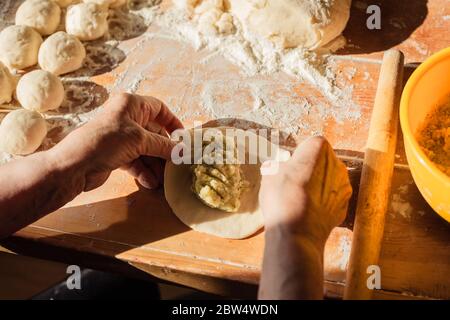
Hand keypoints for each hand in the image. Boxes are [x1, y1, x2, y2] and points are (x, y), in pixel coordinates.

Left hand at [50, 93, 183, 190]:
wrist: (75, 165)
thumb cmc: (106, 141)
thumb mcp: (139, 140)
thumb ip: (163, 146)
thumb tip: (183, 151)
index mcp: (131, 105)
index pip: (159, 108)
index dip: (172, 122)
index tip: (183, 138)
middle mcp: (126, 118)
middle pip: (154, 132)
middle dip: (165, 149)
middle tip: (177, 163)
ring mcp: (121, 137)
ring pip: (146, 149)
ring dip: (155, 164)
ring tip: (163, 179)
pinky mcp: (115, 154)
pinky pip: (136, 161)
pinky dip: (143, 171)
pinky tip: (149, 182)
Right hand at [259, 136, 351, 243]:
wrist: (297, 232)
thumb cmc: (282, 197)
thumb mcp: (270, 174)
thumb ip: (278, 165)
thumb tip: (278, 166)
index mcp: (318, 148)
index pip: (311, 143)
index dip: (299, 154)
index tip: (290, 165)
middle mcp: (336, 163)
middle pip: (323, 161)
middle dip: (311, 168)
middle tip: (293, 181)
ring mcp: (344, 185)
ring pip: (329, 179)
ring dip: (318, 185)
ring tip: (300, 198)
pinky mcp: (346, 205)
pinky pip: (332, 197)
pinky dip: (323, 201)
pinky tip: (308, 210)